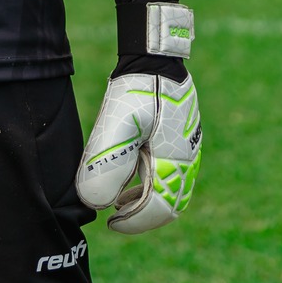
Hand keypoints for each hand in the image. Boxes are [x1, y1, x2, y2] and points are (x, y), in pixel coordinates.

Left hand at [76, 70, 201, 233]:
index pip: (159, 207)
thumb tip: (95, 202)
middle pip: (169, 204)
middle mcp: (186, 160)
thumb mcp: (117, 126)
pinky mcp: (178, 142)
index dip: (134, 221)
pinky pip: (169, 175)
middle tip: (114, 219)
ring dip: (145, 203)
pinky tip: (130, 185)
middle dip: (142, 217)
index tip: (110, 222)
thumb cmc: (136, 90)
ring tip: (119, 206)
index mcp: (175, 160)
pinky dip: (150, 187)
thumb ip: (107, 163)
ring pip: (170, 191)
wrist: (153, 60)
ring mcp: (185, 151)